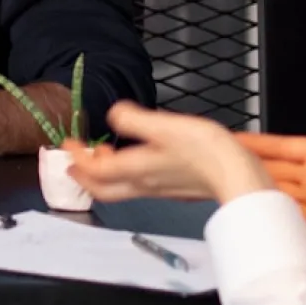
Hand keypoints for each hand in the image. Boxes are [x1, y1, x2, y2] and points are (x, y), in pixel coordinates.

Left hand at [65, 102, 273, 205]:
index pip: (94, 171)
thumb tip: (113, 115)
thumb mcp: (164, 126)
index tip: (68, 144)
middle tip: (74, 160)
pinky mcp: (172, 188)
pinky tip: (134, 160)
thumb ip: (134, 120)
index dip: (78, 158)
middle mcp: (143, 184)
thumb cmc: (204, 151)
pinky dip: (124, 174)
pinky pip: (137, 185)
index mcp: (135, 170)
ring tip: (100, 157)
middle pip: (103, 189)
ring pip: (119, 189)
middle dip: (84, 175)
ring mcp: (158, 189)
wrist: (237, 176)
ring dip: (103, 175)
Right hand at [235, 81, 305, 228]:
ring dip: (258, 188)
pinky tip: (259, 210)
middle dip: (249, 165)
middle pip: (274, 169)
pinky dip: (276, 212)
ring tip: (232, 185)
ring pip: (279, 192)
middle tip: (222, 162)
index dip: (259, 143)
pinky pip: (294, 216)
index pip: (282, 147)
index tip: (236, 139)